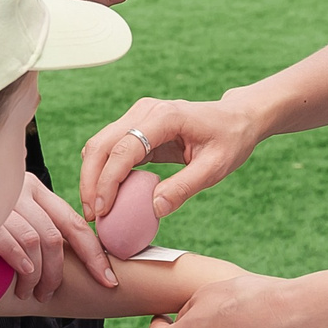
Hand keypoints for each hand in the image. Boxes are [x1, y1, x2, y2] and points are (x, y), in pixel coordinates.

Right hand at [0, 174, 118, 297]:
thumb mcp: (10, 210)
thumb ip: (34, 223)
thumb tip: (63, 259)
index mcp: (33, 188)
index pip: (74, 223)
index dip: (94, 255)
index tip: (108, 280)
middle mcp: (20, 189)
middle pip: (56, 237)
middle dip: (60, 273)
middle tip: (51, 294)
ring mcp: (0, 200)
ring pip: (37, 242)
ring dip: (39, 276)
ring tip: (32, 293)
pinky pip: (12, 241)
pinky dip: (22, 264)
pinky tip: (22, 279)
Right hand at [79, 95, 266, 222]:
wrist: (237, 119)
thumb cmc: (230, 140)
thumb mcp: (215, 168)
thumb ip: (184, 187)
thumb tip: (153, 209)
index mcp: (165, 117)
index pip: (124, 148)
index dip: (108, 181)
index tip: (102, 211)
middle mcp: (145, 111)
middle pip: (102, 145)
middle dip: (90, 181)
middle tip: (92, 216)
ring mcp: (138, 115)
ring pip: (100, 145)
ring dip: (92, 177)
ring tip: (96, 210)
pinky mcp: (136, 126)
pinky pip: (110, 148)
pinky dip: (102, 172)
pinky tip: (106, 196)